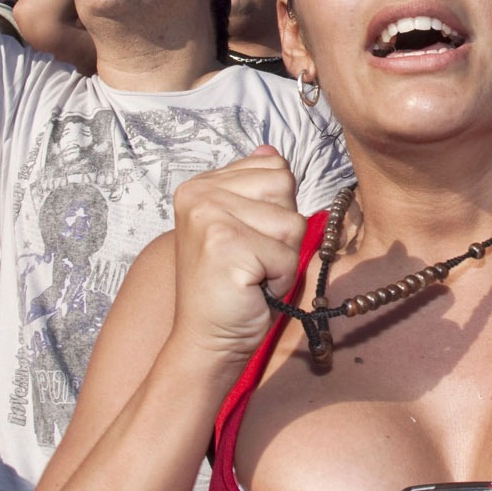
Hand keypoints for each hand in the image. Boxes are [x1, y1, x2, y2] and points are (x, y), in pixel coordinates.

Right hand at [169, 146, 308, 365]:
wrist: (206, 341)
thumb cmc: (231, 289)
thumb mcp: (245, 228)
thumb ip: (255, 188)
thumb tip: (270, 149)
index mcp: (202, 184)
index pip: (275, 168)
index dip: (276, 210)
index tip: (248, 239)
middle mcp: (199, 193)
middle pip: (286, 188)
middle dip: (283, 232)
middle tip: (252, 261)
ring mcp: (209, 216)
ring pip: (292, 223)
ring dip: (283, 258)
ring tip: (252, 275)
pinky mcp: (225, 245)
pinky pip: (288, 255)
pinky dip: (280, 280)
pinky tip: (251, 289)